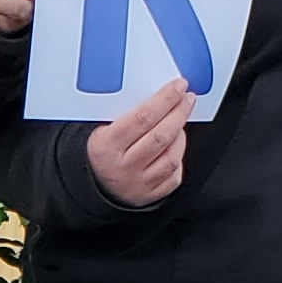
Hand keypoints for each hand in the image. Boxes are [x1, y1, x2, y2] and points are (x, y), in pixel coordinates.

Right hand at [87, 76, 190, 206]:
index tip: (178, 87)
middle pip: (161, 136)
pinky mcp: (149, 195)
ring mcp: (137, 183)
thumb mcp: (102, 130)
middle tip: (187, 99)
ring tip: (179, 122)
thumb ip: (125, 113)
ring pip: (171, 156)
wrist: (94, 186)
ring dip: (180, 135)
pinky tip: (175, 146)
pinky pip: (174, 175)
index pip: (142, 117)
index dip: (165, 99)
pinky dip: (178, 157)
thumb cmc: (102, 152)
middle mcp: (123, 166)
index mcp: (107, 145)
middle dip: (179, 112)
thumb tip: (158, 93)